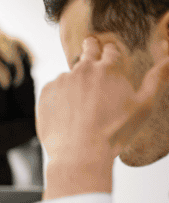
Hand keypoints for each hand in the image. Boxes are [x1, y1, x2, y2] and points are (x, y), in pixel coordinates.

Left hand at [38, 37, 168, 198]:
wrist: (79, 153)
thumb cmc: (114, 132)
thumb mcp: (143, 106)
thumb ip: (156, 79)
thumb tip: (168, 59)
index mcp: (109, 68)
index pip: (110, 49)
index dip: (110, 53)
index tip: (108, 58)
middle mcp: (84, 69)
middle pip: (88, 49)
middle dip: (91, 50)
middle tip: (92, 58)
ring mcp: (62, 79)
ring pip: (70, 74)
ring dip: (75, 82)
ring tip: (80, 105)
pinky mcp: (46, 92)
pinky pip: (54, 89)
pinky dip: (59, 97)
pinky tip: (66, 114)